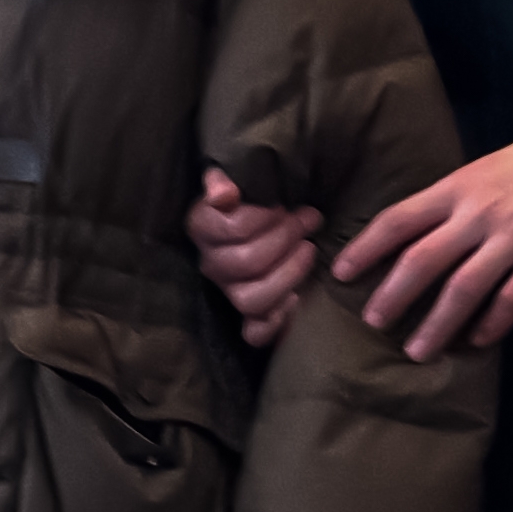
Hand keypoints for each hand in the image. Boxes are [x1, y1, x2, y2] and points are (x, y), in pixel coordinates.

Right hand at [190, 169, 324, 348]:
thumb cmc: (250, 196)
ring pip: (251, 299)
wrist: (256, 219)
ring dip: (288, 275)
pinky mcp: (247, 315)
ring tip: (310, 250)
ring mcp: (228, 291)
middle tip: (309, 220)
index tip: (286, 204)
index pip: (232, 228)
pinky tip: (296, 301)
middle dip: (285, 238)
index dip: (264, 217)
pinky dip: (275, 323)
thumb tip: (224, 194)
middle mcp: (211, 263)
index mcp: (202, 228)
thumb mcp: (234, 178)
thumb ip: (221, 178)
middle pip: (247, 262)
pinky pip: (254, 333)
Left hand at [337, 118, 512, 358]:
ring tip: (417, 351)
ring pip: (463, 289)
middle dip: (393, 295)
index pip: (398, 220)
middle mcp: (477, 215)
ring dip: (437, 323)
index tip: (340, 273)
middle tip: (372, 323)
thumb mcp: (481, 169)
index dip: (366, 248)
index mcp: (456, 188)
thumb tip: (413, 236)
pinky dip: (492, 324)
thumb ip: (450, 201)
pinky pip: (512, 300)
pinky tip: (476, 342)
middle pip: (423, 260)